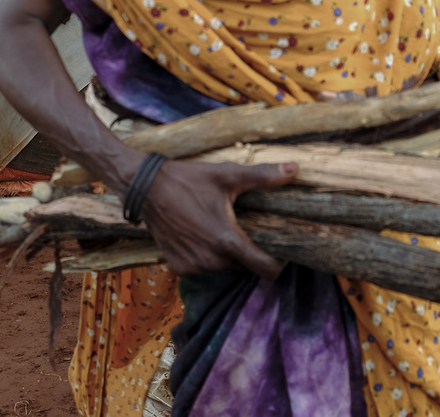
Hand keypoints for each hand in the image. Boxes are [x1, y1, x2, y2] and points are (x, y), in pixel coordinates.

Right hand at [139, 159, 297, 278]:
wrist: (144, 187)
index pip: (266, 269)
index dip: (278, 263)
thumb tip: (295, 169)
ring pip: (224, 268)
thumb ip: (262, 176)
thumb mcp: (226, 175)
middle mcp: (211, 259)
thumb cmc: (187, 179)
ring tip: (219, 229)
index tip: (280, 251)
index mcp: (226, 240)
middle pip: (245, 267)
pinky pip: (203, 267)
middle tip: (245, 230)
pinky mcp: (179, 267)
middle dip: (250, 253)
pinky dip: (206, 256)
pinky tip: (199, 235)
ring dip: (227, 255)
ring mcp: (193, 266)